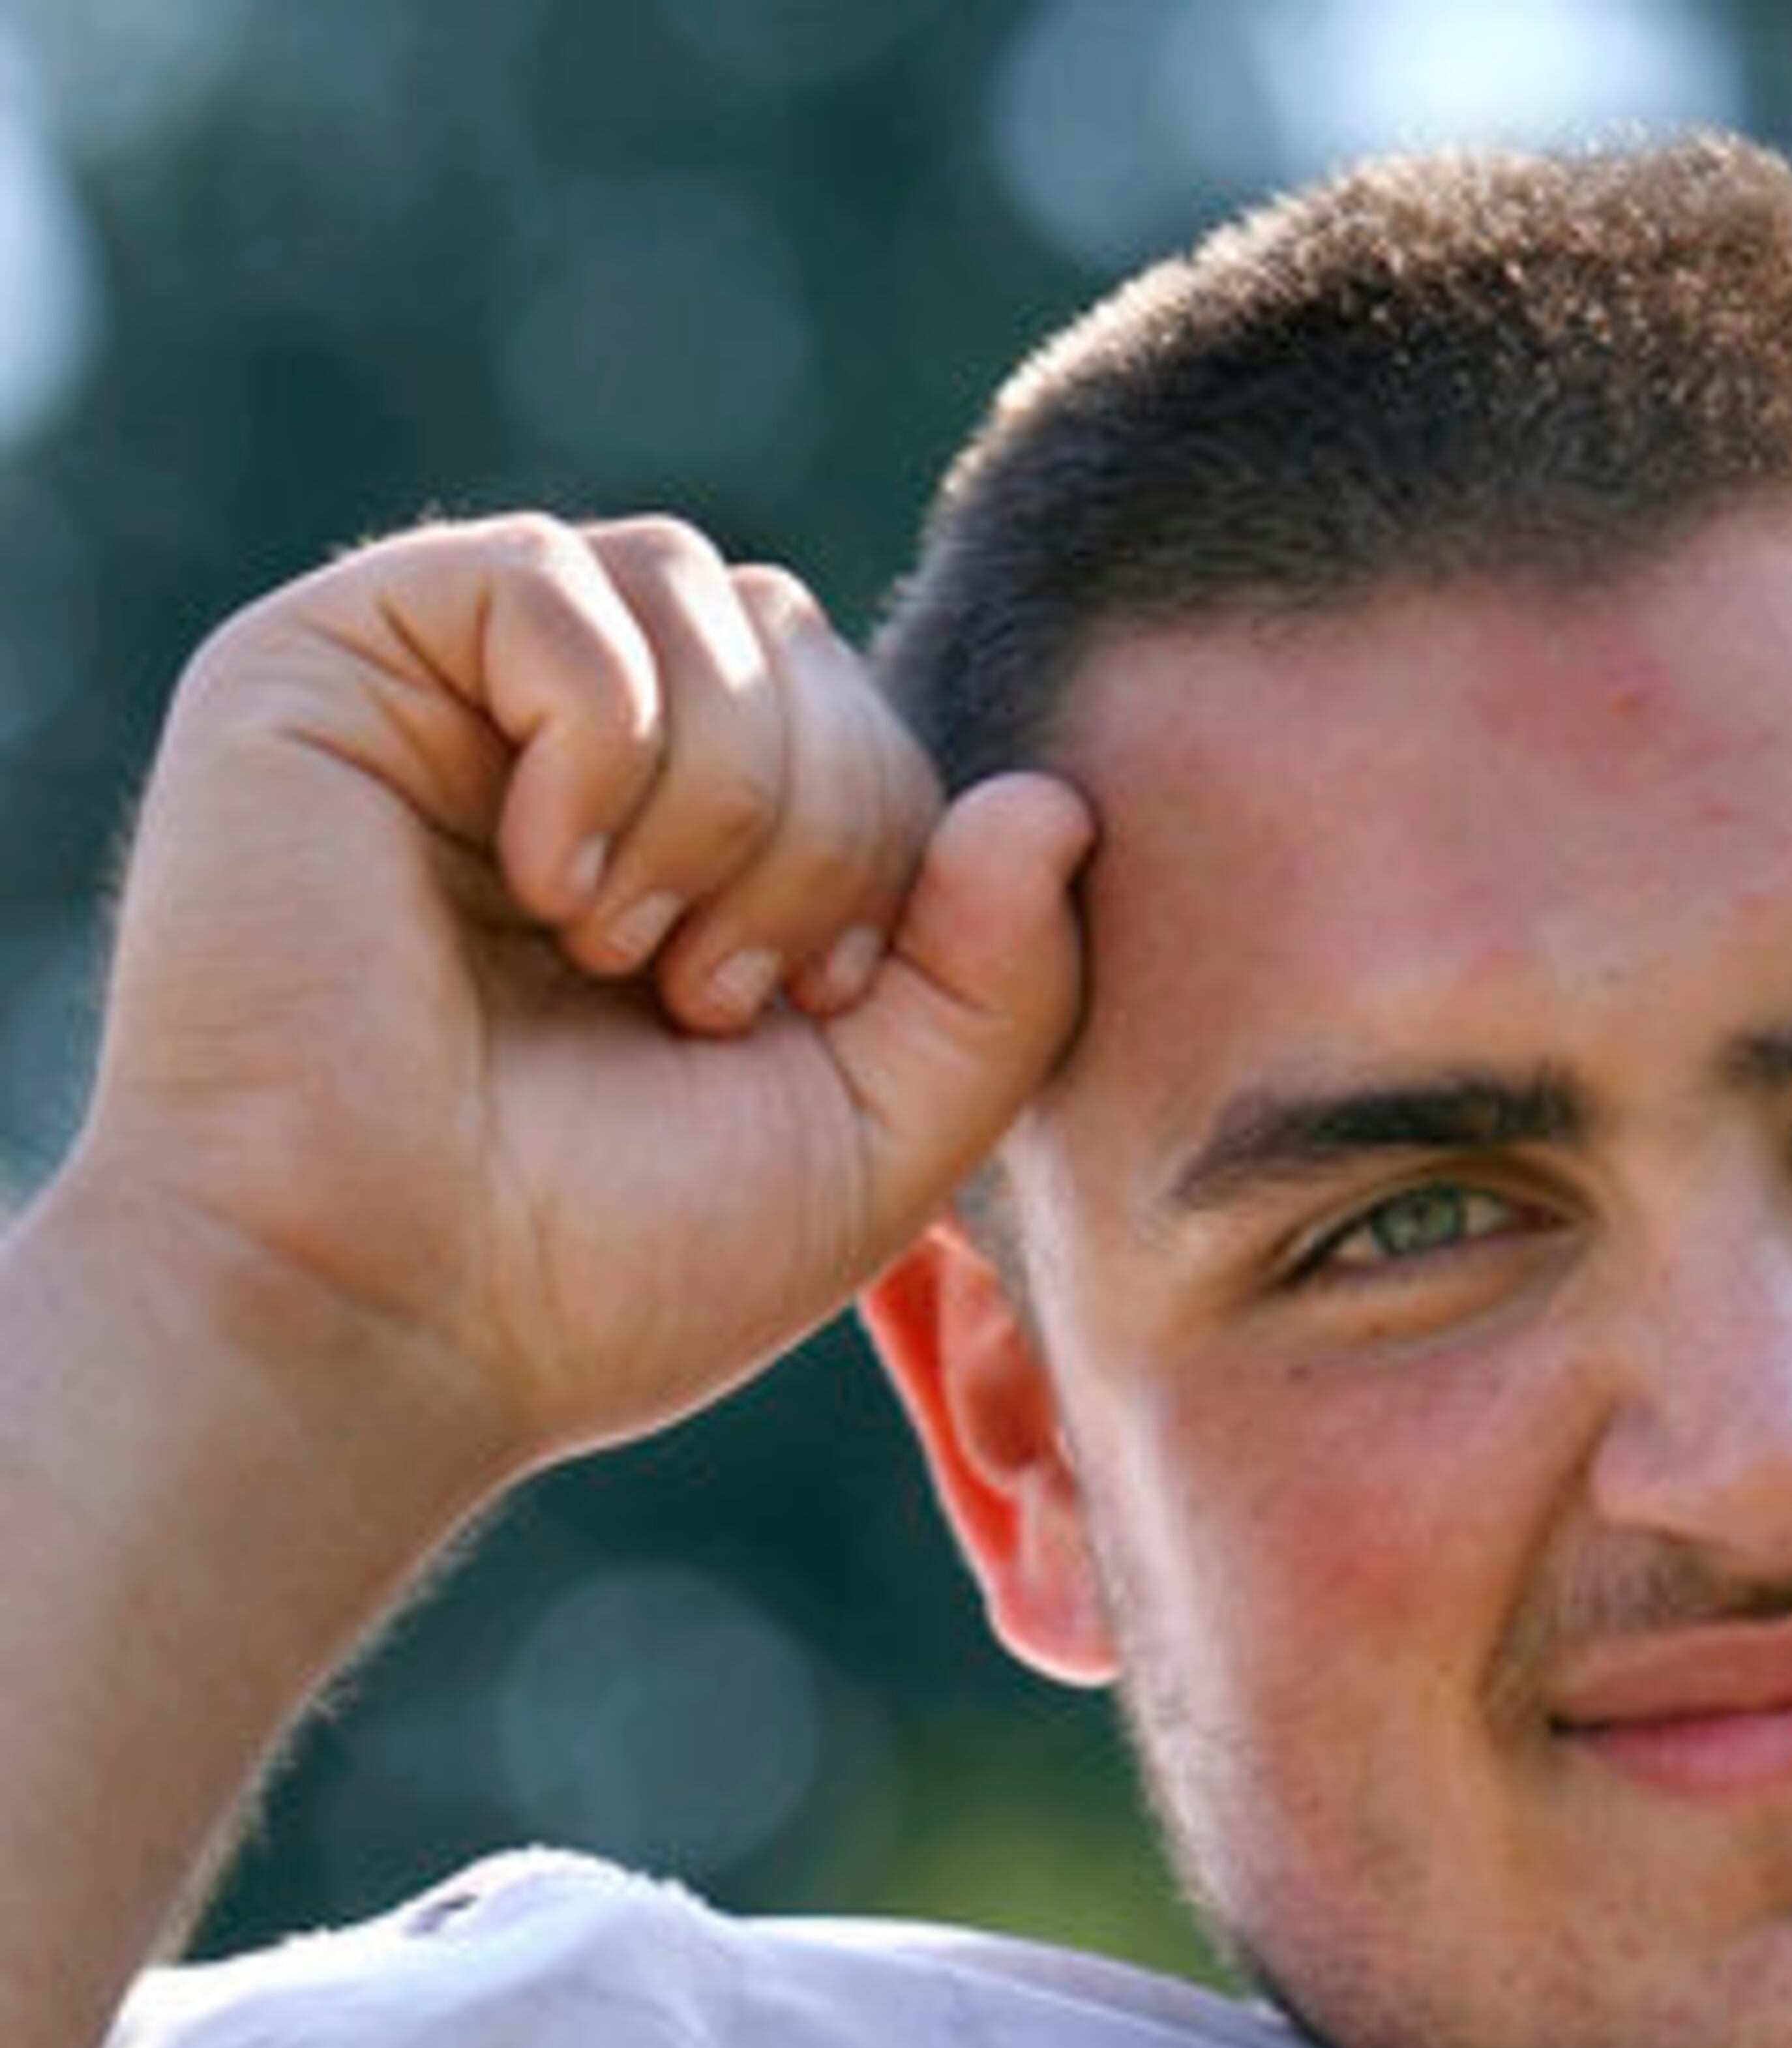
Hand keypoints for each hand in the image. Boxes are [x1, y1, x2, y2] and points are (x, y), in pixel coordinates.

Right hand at [78, 513, 1091, 1487]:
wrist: (383, 1320)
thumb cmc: (608, 1268)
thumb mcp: (879, 1141)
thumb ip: (1003, 984)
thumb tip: (1055, 800)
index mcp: (689, 859)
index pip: (868, 725)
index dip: (888, 852)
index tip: (801, 1015)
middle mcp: (571, 763)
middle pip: (800, 638)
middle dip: (816, 823)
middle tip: (705, 999)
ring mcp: (450, 705)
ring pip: (697, 589)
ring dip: (715, 792)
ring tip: (619, 950)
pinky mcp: (330, 664)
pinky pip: (548, 576)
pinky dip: (598, 734)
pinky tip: (543, 881)